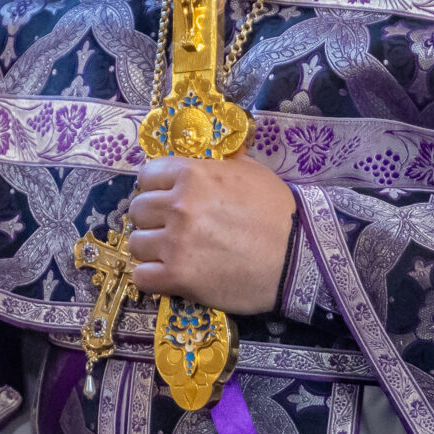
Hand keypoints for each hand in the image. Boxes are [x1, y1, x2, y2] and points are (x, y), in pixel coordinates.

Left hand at [125, 155, 293, 314]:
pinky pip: (141, 276)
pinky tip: (167, 275)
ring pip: (136, 243)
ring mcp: (175, 243)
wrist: (298, 257)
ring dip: (150, 249)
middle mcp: (178, 206)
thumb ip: (222, 163)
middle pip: (137, 210)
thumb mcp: (252, 172)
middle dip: (151, 219)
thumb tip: (215, 156)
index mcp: (192, 175)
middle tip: (169, 228)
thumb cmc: (278, 212)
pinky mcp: (178, 277)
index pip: (147, 175)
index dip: (154, 187)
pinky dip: (151, 277)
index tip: (165, 198)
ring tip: (170, 254)